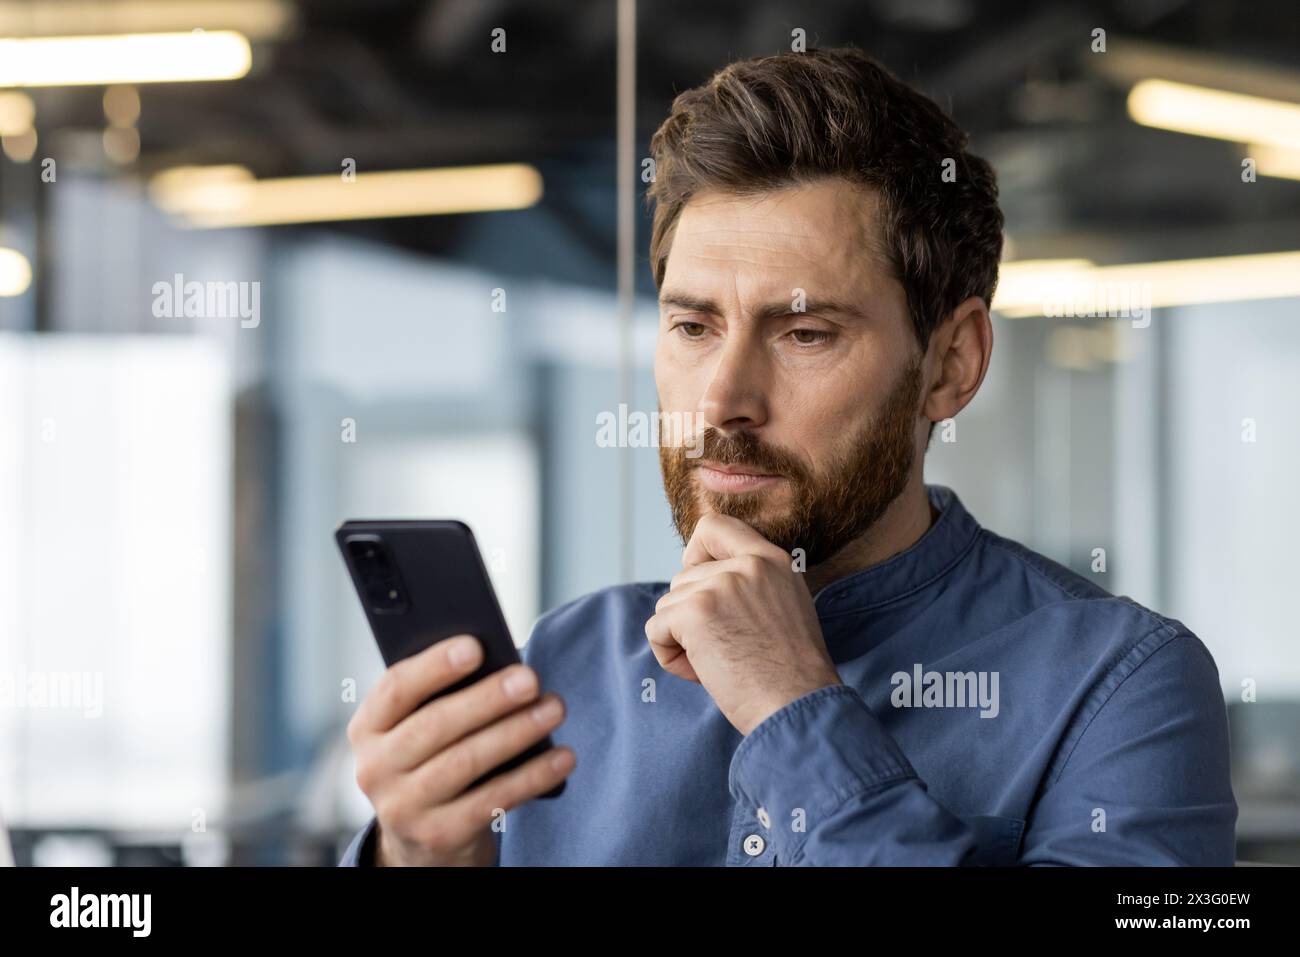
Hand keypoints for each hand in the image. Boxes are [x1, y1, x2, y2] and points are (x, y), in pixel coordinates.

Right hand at [347, 635, 576, 865]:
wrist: (420, 841)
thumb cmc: (432, 760)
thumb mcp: (419, 729)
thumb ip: (442, 697)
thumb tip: (499, 665)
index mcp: (368, 728)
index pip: (396, 688)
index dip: (435, 665)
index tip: (476, 646)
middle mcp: (375, 769)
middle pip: (435, 725)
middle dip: (488, 698)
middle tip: (530, 678)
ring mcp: (403, 807)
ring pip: (466, 761)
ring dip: (516, 731)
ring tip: (554, 708)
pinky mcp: (439, 836)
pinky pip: (493, 800)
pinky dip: (533, 776)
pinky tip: (562, 756)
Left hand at [644, 513, 841, 735]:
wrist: (799, 708)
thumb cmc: (791, 675)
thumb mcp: (784, 607)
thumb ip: (750, 584)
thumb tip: (697, 582)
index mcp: (771, 560)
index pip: (714, 526)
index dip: (694, 554)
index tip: (701, 588)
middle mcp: (746, 564)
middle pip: (683, 578)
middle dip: (690, 618)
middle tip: (723, 651)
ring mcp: (720, 585)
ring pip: (668, 606)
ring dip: (681, 640)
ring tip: (719, 664)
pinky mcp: (696, 612)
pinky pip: (655, 629)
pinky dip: (669, 656)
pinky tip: (701, 673)